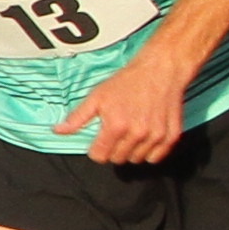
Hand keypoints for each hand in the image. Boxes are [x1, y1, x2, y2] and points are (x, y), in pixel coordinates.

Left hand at [72, 51, 187, 167]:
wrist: (160, 70)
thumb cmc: (127, 81)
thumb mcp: (97, 96)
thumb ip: (77, 117)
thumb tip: (58, 131)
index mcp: (116, 126)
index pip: (100, 156)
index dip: (96, 149)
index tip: (100, 139)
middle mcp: (137, 133)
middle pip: (117, 159)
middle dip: (113, 148)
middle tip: (117, 132)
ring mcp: (155, 136)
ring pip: (137, 159)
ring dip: (131, 150)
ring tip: (131, 131)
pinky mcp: (171, 136)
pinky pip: (156, 157)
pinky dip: (150, 151)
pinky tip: (145, 136)